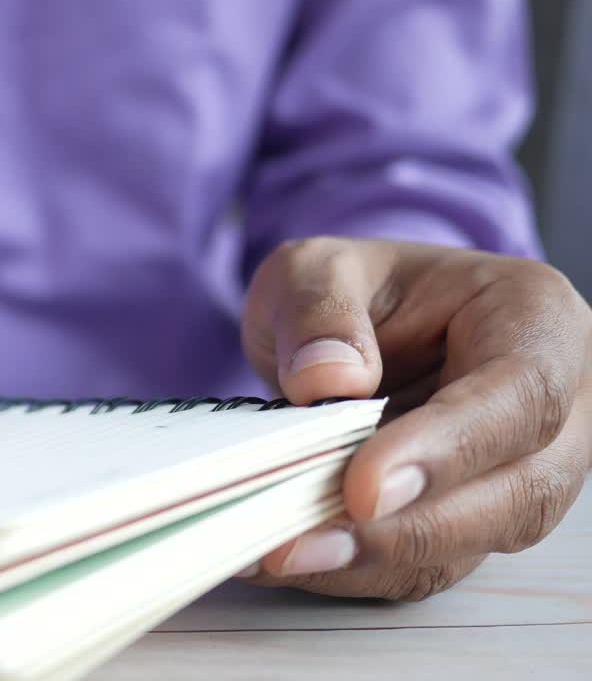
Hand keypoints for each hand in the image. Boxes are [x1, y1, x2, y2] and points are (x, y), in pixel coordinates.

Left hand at [239, 237, 590, 599]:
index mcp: (533, 318)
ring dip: (378, 561)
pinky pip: (431, 563)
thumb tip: (327, 381)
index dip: (448, 449)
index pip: (519, 394)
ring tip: (286, 556)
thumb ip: (319, 309)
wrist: (346, 327)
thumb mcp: (318, 268)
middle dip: (409, 528)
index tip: (365, 487)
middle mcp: (553, 404)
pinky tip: (290, 560)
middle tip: (306, 541)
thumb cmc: (352, 289)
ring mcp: (520, 470)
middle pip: (517, 490)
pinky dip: (358, 570)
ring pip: (477, 541)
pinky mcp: (473, 519)